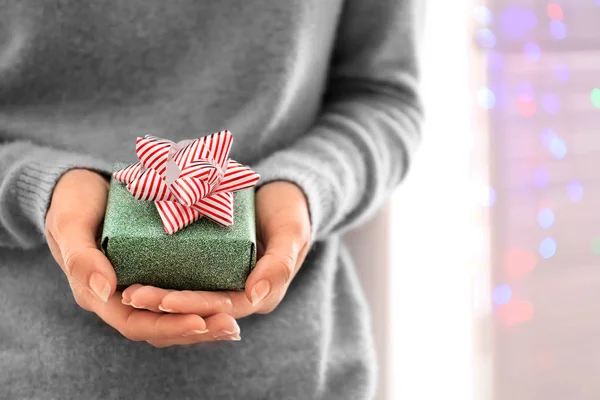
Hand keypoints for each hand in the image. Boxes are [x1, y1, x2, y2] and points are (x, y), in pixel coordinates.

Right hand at [45, 169, 240, 346]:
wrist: (82, 185)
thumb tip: (105, 289)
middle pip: (159, 328)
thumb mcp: (70, 222)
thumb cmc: (73, 201)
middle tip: (230, 326)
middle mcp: (120, 297)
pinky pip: (179, 295)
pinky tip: (229, 300)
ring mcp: (139, 286)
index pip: (135, 323)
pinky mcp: (156, 272)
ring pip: (172, 317)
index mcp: (97, 294)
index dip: (167, 326)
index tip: (200, 321)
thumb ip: (81, 256)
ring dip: (203, 323)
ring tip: (234, 323)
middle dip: (195, 330)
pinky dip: (202, 303)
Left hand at [121, 181, 311, 326]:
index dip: (192, 306)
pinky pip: (184, 283)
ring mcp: (223, 284)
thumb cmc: (291, 211)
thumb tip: (255, 296)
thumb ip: (280, 263)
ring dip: (158, 302)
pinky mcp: (211, 270)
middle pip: (199, 310)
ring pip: (188, 304)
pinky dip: (162, 283)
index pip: (222, 308)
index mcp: (261, 295)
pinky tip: (135, 276)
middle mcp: (239, 296)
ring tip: (127, 293)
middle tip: (132, 297)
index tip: (162, 300)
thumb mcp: (292, 232)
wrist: (284, 195)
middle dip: (165, 308)